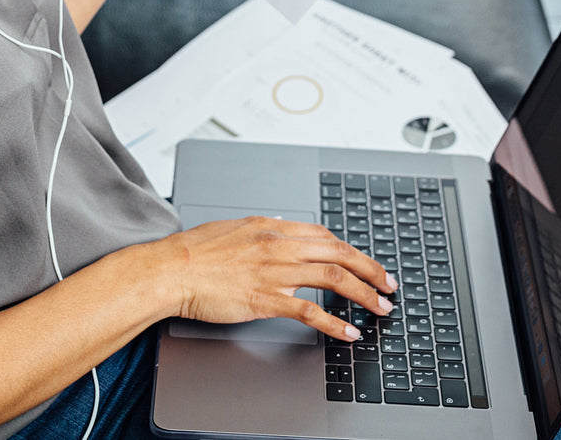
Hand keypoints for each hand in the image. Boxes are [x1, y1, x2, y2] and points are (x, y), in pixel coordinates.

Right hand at [156, 216, 397, 343]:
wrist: (171, 270)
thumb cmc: (194, 252)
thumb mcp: (234, 228)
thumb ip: (262, 230)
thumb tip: (280, 228)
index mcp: (271, 227)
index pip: (324, 235)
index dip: (351, 250)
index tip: (365, 263)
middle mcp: (278, 245)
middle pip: (338, 252)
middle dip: (370, 269)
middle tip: (388, 284)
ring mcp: (274, 272)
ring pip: (333, 277)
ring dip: (363, 293)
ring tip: (380, 308)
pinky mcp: (266, 299)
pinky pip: (311, 311)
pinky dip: (335, 322)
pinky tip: (349, 332)